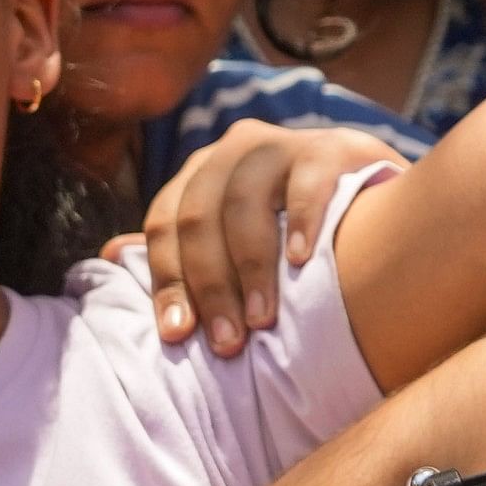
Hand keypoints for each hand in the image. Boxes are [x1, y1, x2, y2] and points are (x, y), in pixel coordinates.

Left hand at [136, 121, 407, 354]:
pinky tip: (303, 261)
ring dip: (251, 269)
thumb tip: (106, 255)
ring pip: (245, 204)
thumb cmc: (298, 225)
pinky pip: (309, 182)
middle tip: (229, 342)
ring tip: (264, 320)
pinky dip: (302, 222)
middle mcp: (235, 149)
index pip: (166, 226)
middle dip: (211, 287)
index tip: (180, 336)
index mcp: (201, 171)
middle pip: (200, 219)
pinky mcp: (333, 146)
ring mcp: (284, 142)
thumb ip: (181, 245)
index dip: (167, 281)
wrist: (378, 188)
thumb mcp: (236, 230)